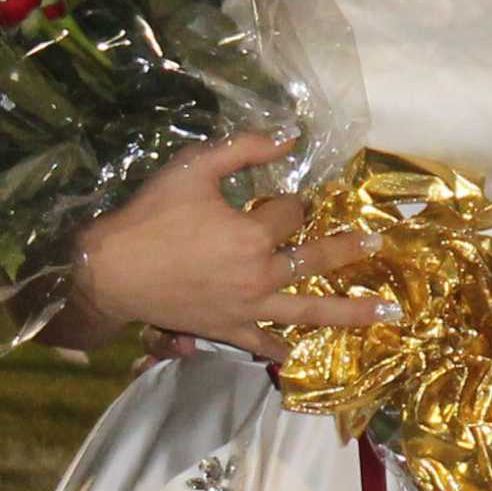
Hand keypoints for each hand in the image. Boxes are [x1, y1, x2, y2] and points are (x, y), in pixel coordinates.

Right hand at [76, 130, 392, 358]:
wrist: (107, 271)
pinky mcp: (226, 329)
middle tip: (377, 244)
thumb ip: (244, 149)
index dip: (291, 202)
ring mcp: (246, 308)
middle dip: (348, 250)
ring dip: (347, 311)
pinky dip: (279, 350)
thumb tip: (289, 136)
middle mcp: (259, 275)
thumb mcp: (193, 168)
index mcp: (253, 234)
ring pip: (306, 311)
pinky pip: (260, 343)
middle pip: (315, 261)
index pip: (291, 213)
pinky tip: (296, 354)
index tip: (285, 199)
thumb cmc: (149, 216)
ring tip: (383, 312)